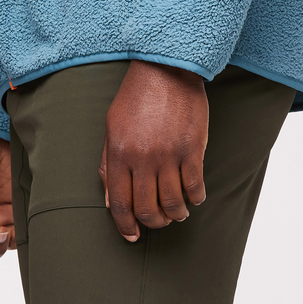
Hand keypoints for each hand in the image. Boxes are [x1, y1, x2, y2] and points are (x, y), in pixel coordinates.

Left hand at [99, 60, 207, 240]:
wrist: (166, 68)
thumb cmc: (137, 96)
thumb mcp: (112, 126)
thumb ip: (107, 163)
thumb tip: (110, 200)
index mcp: (119, 152)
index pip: (120, 202)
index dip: (125, 225)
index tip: (132, 236)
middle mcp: (142, 157)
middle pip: (147, 208)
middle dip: (153, 223)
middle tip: (160, 221)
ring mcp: (168, 154)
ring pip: (173, 203)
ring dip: (176, 215)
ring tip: (179, 212)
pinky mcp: (192, 148)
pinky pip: (194, 187)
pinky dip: (195, 198)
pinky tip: (195, 196)